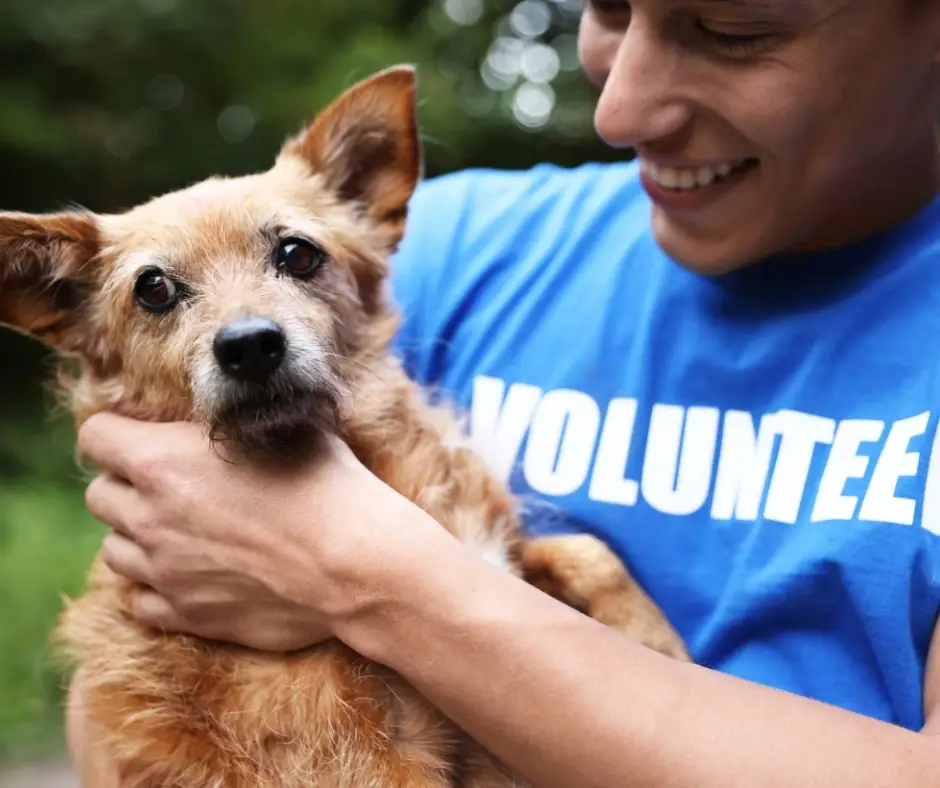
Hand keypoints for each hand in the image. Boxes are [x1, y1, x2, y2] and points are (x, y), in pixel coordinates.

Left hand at [76, 413, 404, 651]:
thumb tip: (230, 408)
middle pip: (99, 496)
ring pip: (114, 551)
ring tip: (181, 533)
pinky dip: (155, 586)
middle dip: (127, 486)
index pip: (96, 436)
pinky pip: (139, 601)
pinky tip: (189, 573)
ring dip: (138, 537)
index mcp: (163, 460)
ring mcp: (164, 570)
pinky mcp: (185, 614)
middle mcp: (150, 516)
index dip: (116, 433)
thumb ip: (234, 421)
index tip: (142, 438)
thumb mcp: (284, 427)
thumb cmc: (326, 485)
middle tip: (169, 487)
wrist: (353, 563)